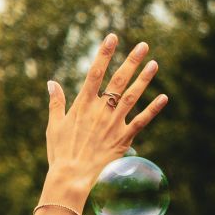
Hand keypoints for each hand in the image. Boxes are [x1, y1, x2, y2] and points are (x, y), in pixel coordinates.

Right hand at [42, 33, 167, 199]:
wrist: (71, 178)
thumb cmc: (60, 153)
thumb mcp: (54, 126)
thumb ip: (56, 102)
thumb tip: (51, 82)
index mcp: (82, 105)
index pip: (95, 72)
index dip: (104, 53)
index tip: (112, 37)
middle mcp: (100, 111)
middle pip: (118, 80)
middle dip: (131, 61)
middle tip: (143, 45)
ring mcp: (113, 124)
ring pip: (132, 96)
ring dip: (144, 79)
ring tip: (154, 64)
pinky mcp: (123, 139)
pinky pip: (141, 121)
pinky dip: (153, 109)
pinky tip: (163, 97)